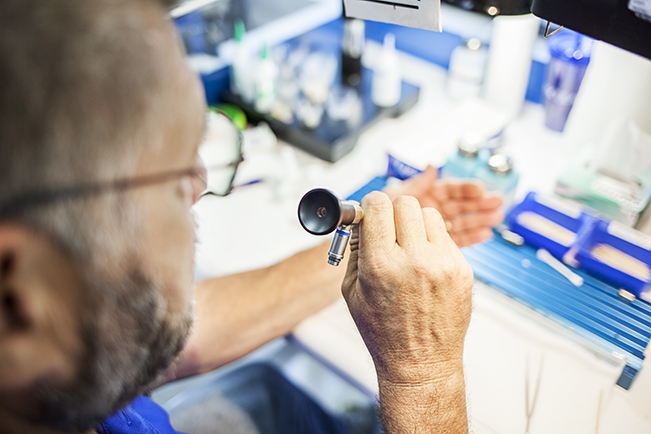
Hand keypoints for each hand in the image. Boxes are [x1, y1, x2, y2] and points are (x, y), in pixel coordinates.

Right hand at [342, 192, 472, 431]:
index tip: (372, 210)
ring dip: (416, 224)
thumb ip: (355, 250)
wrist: (420, 363)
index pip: (379, 205)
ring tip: (410, 247)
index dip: (373, 204)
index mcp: (381, 265)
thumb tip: (362, 220)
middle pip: (406, 203)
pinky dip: (434, 243)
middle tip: (391, 229)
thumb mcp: (352, 291)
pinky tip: (425, 265)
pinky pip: (447, 237)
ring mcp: (443, 265)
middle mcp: (414, 261)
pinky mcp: (462, 270)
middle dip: (394, 212)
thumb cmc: (384, 332)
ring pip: (429, 214)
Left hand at [383, 166, 503, 246]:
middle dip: (478, 201)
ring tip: (496, 216)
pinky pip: (455, 240)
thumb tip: (432, 168)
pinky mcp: (435, 245)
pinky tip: (484, 233)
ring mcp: (433, 227)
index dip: (464, 188)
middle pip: (459, 204)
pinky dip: (470, 236)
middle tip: (497, 201)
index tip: (479, 189)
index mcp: (423, 195)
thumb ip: (414, 184)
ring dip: (479, 217)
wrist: (367, 245)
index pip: (448, 190)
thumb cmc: (374, 219)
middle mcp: (430, 210)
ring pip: (461, 220)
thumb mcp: (392, 196)